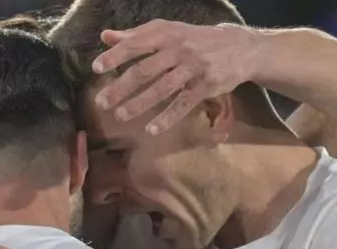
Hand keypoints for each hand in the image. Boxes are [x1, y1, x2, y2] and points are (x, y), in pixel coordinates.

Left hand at [91, 20, 260, 134]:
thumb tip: (106, 37)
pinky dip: (167, 117)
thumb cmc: (194, 40)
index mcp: (166, 35)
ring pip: (162, 88)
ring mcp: (194, 68)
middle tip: (101, 102)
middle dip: (120, 87)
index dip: (115, 56)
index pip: (136, 45)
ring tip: (119, 116)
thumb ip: (136, 35)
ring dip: (139, 104)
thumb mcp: (168, 31)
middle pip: (145, 70)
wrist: (240, 47)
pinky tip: (152, 129)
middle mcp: (179, 50)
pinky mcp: (207, 86)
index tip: (96, 68)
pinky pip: (183, 104)